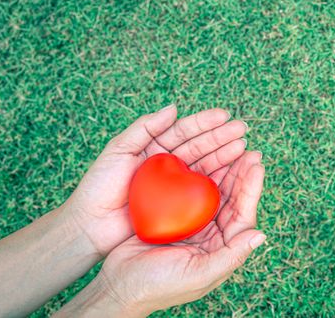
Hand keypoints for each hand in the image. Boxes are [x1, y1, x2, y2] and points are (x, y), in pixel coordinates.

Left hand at [63, 105, 248, 255]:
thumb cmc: (99, 186)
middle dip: (221, 137)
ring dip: (225, 156)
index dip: (205, 123)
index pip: (184, 131)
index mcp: (155, 147)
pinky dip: (217, 181)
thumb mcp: (117, 150)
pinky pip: (200, 191)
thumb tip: (174, 108)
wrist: (90, 226)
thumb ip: (144, 127)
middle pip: (199, 146)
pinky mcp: (178, 206)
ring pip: (204, 166)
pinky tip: (233, 174)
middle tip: (242, 131)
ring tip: (243, 149)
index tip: (225, 116)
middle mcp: (169, 163)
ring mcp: (175, 185)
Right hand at [92, 152, 264, 315]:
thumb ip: (231, 256)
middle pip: (231, 199)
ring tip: (233, 148)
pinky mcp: (173, 214)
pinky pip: (190, 190)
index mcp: (221, 248)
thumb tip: (260, 234)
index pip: (242, 215)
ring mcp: (192, 223)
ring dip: (224, 171)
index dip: (251, 190)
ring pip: (213, 191)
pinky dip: (198, 174)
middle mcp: (211, 234)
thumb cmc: (161, 286)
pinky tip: (204, 158)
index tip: (256, 165)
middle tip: (249, 151)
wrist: (121, 284)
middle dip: (241, 175)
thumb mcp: (199, 274)